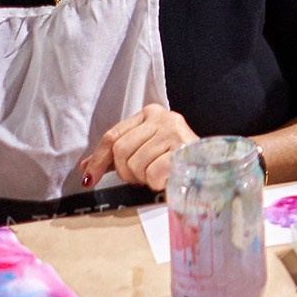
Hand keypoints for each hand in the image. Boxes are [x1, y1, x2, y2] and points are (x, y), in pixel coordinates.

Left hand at [77, 105, 197, 192]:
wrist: (210, 166)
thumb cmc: (174, 158)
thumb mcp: (143, 151)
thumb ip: (116, 156)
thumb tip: (87, 167)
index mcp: (149, 114)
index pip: (113, 136)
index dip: (98, 159)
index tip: (89, 178)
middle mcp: (162, 117)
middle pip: (121, 150)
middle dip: (125, 171)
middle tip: (138, 177)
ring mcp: (173, 131)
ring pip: (135, 163)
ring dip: (143, 178)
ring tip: (156, 175)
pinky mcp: (183, 149)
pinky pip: (153, 173)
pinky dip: (156, 182)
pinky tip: (166, 178)